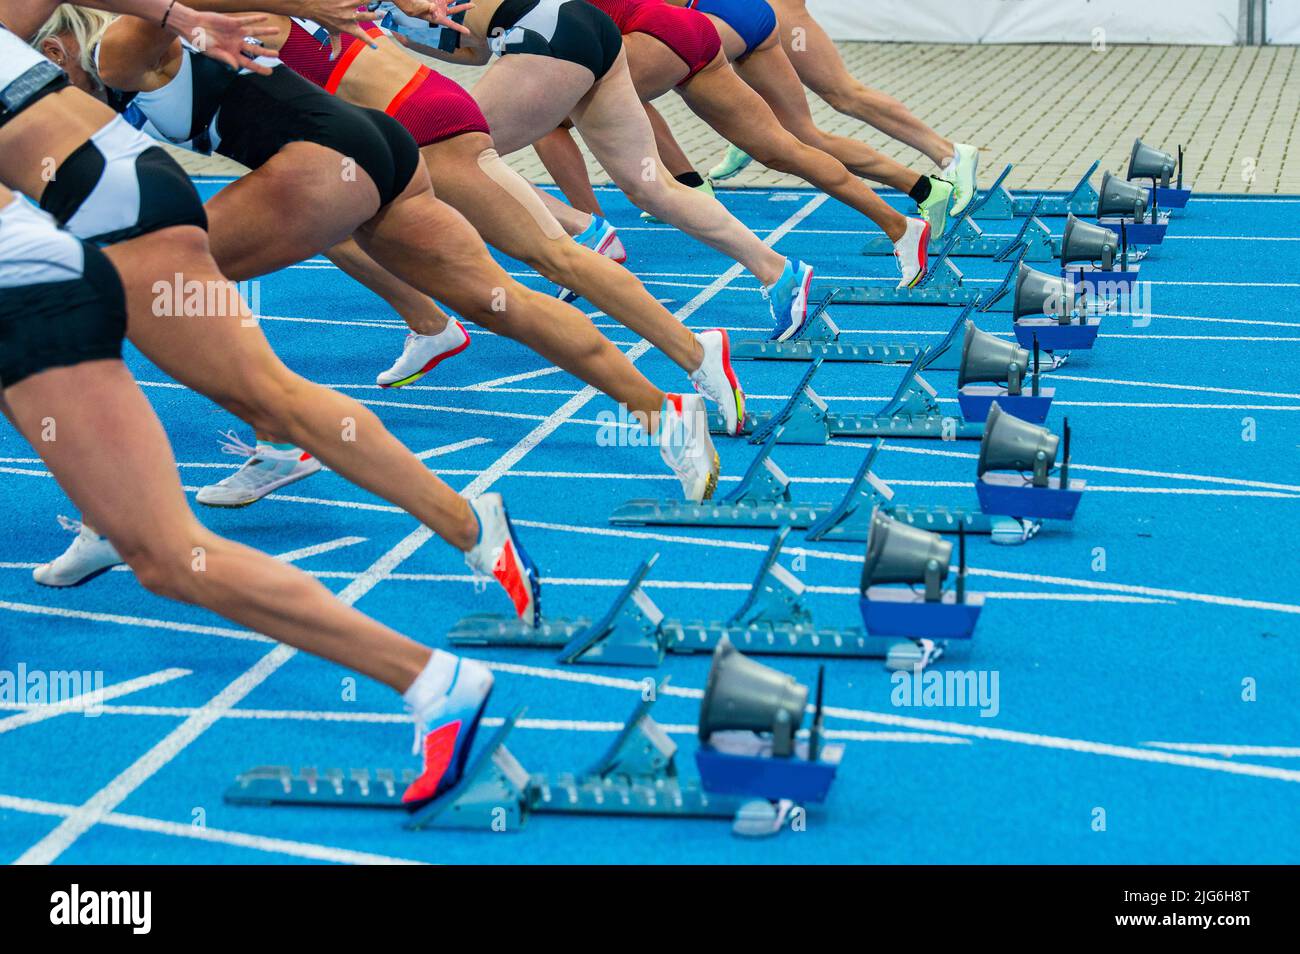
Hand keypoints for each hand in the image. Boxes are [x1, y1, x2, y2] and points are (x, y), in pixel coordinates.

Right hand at [167, 9, 281, 74]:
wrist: (191, 25)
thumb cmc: (199, 41)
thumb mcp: (212, 52)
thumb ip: (226, 58)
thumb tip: (237, 66)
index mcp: (231, 54)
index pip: (249, 63)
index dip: (259, 68)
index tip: (270, 72)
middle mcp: (236, 44)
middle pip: (255, 49)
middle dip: (266, 52)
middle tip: (277, 55)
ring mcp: (236, 33)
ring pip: (254, 33)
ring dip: (266, 32)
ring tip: (277, 31)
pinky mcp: (233, 22)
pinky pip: (247, 20)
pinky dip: (256, 19)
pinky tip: (265, 17)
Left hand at [293, 0, 378, 57]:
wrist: (311, 5)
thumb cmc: (322, 19)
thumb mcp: (332, 33)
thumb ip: (336, 47)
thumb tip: (332, 58)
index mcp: (348, 27)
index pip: (360, 36)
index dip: (368, 41)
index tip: (375, 46)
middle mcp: (348, 16)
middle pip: (364, 16)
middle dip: (374, 16)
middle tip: (382, 14)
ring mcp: (347, 3)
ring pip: (363, 1)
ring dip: (371, 1)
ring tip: (382, 0)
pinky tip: (370, 0)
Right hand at [390, 0, 475, 34]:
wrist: (406, 0)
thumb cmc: (411, 6)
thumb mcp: (419, 8)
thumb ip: (428, 8)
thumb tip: (435, 9)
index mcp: (436, 18)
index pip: (450, 24)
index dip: (459, 28)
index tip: (468, 32)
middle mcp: (439, 11)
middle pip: (455, 10)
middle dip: (464, 7)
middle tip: (474, 5)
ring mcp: (438, 4)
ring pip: (452, 1)